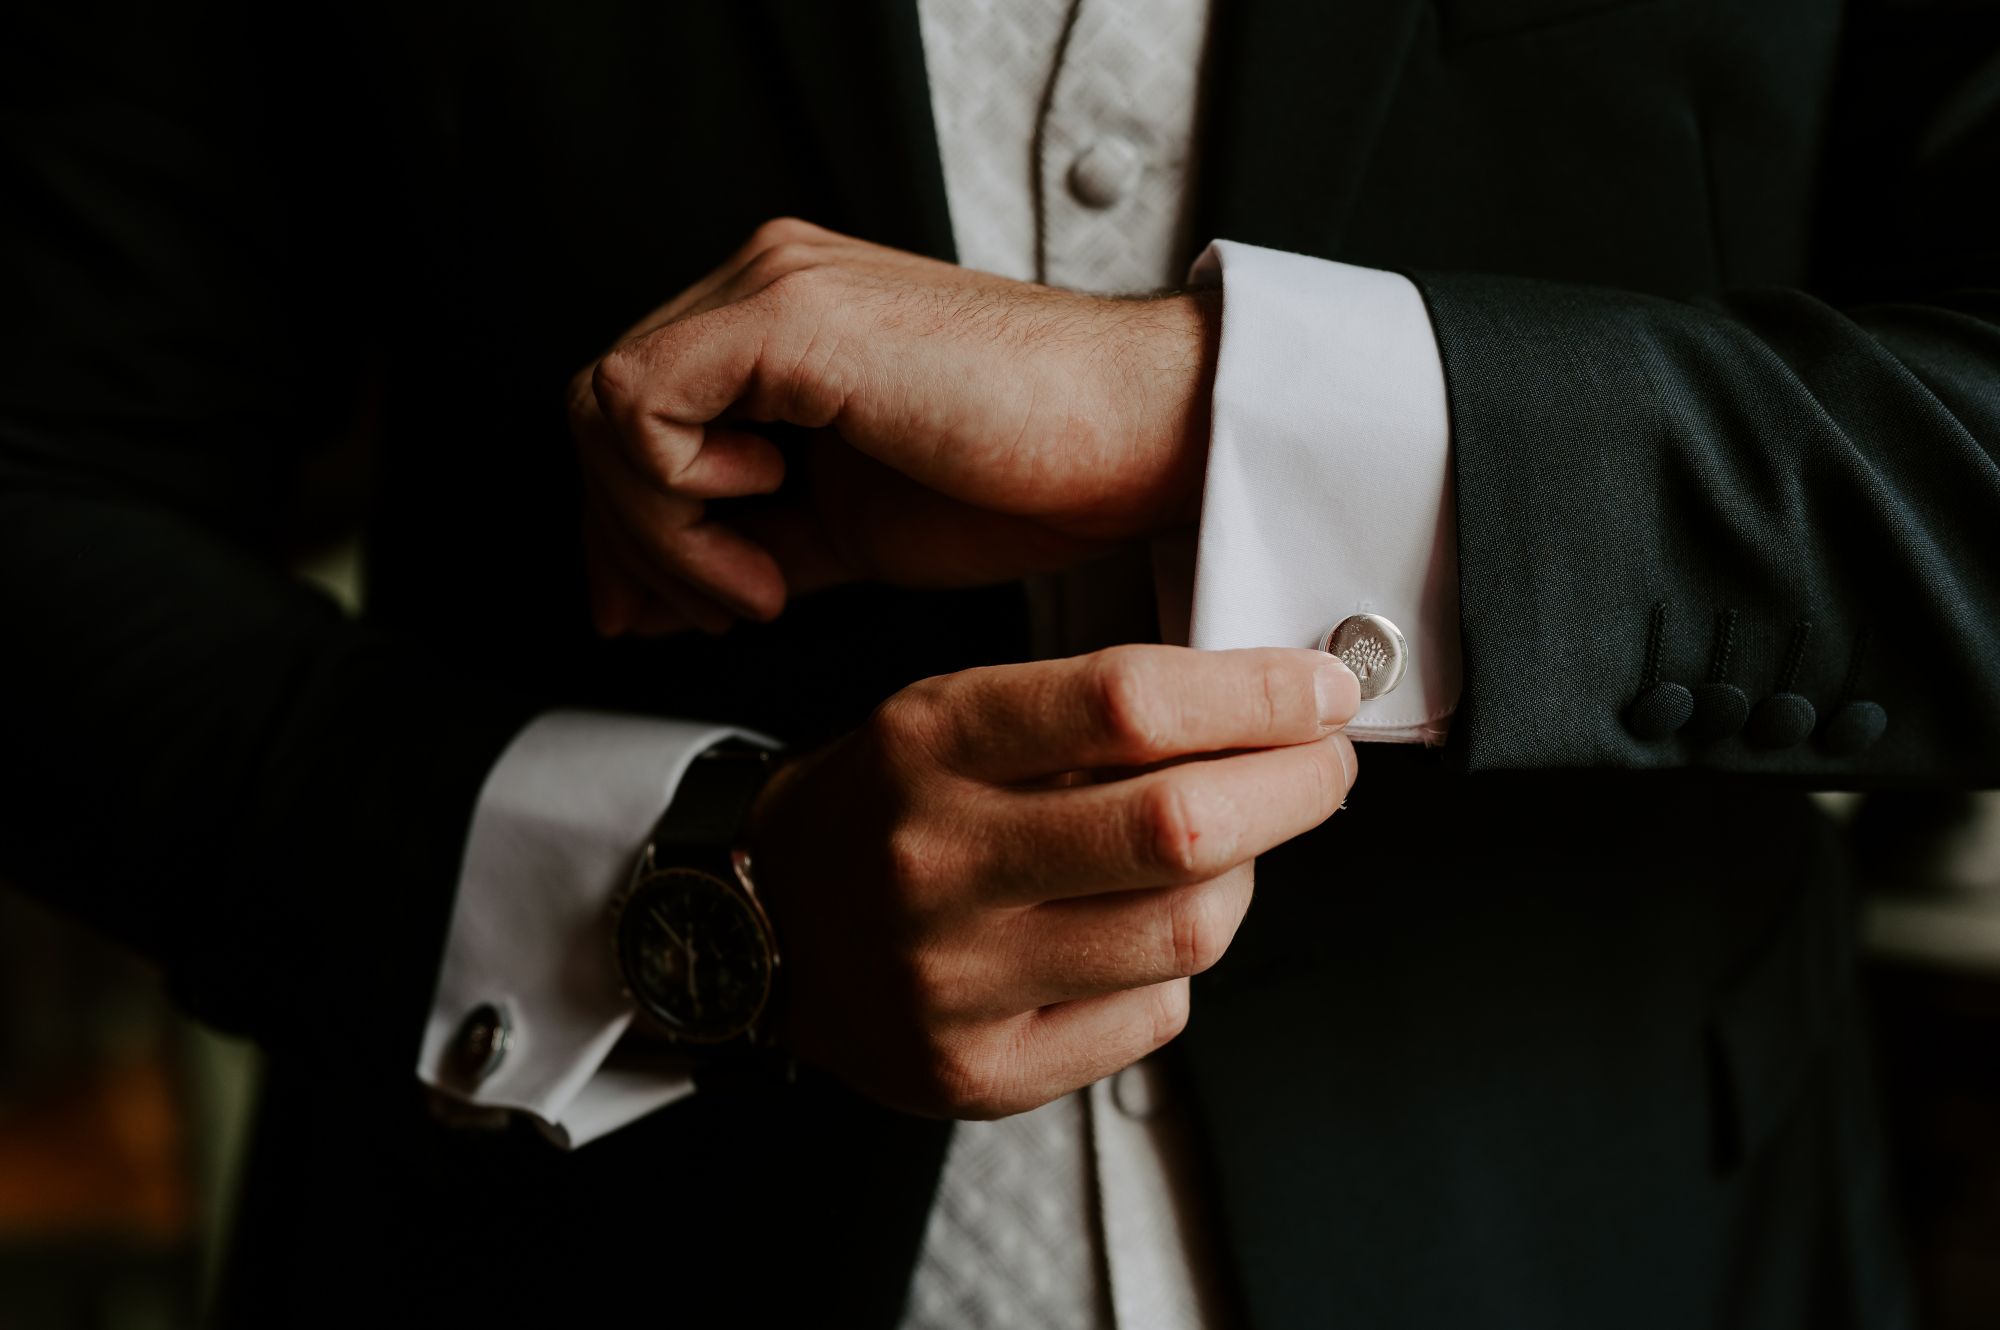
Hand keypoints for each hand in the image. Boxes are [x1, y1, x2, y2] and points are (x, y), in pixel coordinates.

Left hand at [570, 218, 1218, 635]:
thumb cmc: (1025, 479)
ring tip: (760, 584)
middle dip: (629, 539)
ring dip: (661, 528)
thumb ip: (746, 548)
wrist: (1133, 443)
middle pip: (601, 412)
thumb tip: (650, 601)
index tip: (655, 612)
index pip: (633, 413)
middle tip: (709, 612)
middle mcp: (765, 284)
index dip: (622, 526)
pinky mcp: (789, 313)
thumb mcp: (849, 531)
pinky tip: (774, 524)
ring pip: (605, 408)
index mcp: (779, 325)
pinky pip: (642, 406)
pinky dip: (680, 495)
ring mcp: (773, 286)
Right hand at [746, 644, 1357, 1118]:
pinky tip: (1141, 929)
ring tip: (1224, 847)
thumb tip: (1280, 704)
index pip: (1126, 703)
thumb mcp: (957, 713)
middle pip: (1178, 828)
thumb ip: (1098, 708)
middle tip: (1325, 765)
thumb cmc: (893, 804)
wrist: (767, 928)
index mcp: (931, 742)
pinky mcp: (982, 1071)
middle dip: (1295, 787)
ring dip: (1244, 878)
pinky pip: (1153, 1014)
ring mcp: (956, 980)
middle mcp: (935, 861)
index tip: (1325, 688)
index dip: (1257, 693)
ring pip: (1187, 933)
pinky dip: (1178, 962)